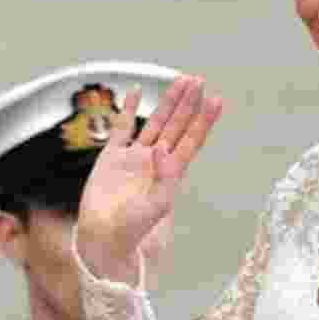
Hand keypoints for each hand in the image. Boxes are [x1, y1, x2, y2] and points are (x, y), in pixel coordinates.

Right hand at [76, 75, 221, 282]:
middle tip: (198, 80)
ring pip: (154, 122)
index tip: (216, 100)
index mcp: (171, 172)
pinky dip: (129, 109)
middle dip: (188, 103)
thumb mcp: (157, 205)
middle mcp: (155, 161)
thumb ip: (166, 176)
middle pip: (177, 125)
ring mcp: (134, 157)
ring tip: (180, 80)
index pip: (192, 140)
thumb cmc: (133, 229)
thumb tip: (164, 147)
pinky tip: (137, 92)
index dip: (204, 120)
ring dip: (167, 102)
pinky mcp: (111, 157)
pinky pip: (121, 127)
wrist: (102, 239)